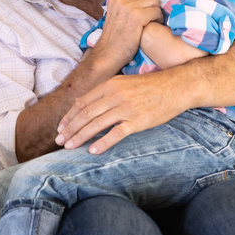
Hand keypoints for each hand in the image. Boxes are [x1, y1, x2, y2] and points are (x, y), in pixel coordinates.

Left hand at [56, 70, 184, 153]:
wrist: (176, 87)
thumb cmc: (150, 87)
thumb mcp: (124, 83)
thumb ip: (106, 93)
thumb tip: (85, 104)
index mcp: (110, 85)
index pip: (83, 102)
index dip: (69, 116)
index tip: (60, 127)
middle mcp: (115, 95)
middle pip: (86, 114)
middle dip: (70, 129)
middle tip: (59, 141)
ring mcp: (126, 108)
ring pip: (96, 124)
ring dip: (80, 136)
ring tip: (69, 147)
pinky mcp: (137, 121)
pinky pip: (116, 134)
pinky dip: (102, 143)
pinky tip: (93, 151)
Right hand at [86, 0, 160, 63]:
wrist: (109, 53)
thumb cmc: (116, 38)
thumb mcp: (116, 16)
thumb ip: (126, 6)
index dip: (147, 0)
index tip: (148, 10)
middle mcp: (121, 0)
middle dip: (153, 6)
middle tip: (151, 17)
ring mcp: (128, 7)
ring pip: (154, 1)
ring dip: (157, 12)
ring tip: (152, 21)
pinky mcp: (136, 17)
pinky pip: (156, 11)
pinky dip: (158, 19)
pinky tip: (153, 25)